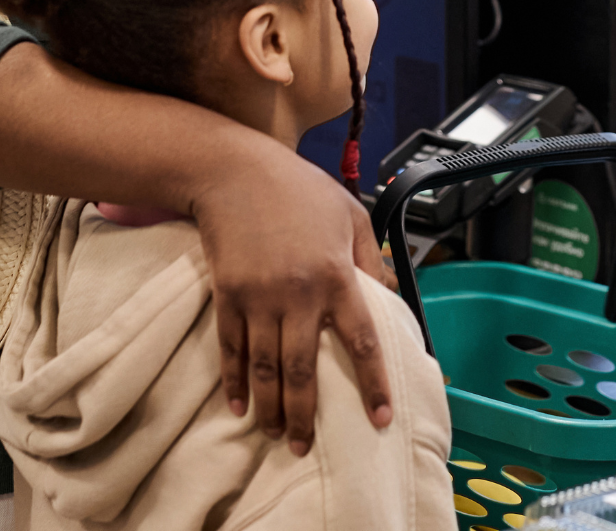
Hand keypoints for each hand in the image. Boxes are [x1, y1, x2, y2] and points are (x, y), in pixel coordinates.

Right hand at [0, 46, 396, 456]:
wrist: (234, 170)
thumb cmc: (299, 188)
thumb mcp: (350, 213)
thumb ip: (370, 258)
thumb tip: (387, 297)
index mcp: (336, 273)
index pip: (362, 339)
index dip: (373, 382)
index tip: (380, 417)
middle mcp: (299, 292)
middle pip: (303, 369)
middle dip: (302, 415)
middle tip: (301, 446)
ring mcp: (259, 296)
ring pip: (266, 367)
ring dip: (269, 407)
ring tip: (273, 434)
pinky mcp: (228, 294)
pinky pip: (231, 348)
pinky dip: (234, 380)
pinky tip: (239, 405)